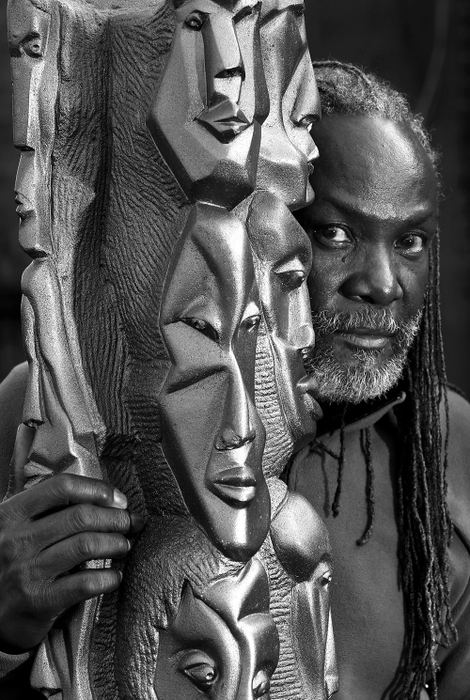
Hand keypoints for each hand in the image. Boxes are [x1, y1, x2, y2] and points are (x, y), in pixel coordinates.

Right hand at [0, 473, 143, 653]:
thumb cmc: (10, 561)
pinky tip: (114, 576)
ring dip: (116, 543)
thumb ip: (48, 509)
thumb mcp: (16, 527)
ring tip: (124, 545)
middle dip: (115, 517)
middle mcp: (17, 540)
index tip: (117, 498)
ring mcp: (27, 571)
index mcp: (12, 514)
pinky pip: (85, 583)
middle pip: (80, 516)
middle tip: (129, 522)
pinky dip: (108, 578)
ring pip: (86, 545)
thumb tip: (103, 497)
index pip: (61, 487)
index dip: (96, 488)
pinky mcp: (40, 601)